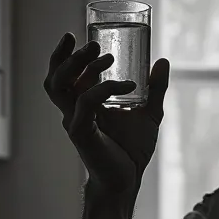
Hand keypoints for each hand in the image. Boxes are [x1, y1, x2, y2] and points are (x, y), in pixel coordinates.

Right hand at [44, 33, 169, 195]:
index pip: (64, 74)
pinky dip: (105, 89)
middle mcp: (73, 111)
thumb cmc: (132, 150)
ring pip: (59, 87)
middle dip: (70, 56)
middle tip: (93, 44)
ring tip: (104, 57)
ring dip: (79, 67)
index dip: (69, 54)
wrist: (128, 180)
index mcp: (83, 104)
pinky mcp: (81, 133)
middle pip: (55, 76)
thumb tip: (162, 61)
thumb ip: (155, 89)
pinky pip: (85, 104)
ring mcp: (74, 121)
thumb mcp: (149, 113)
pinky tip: (128, 86)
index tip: (88, 38)